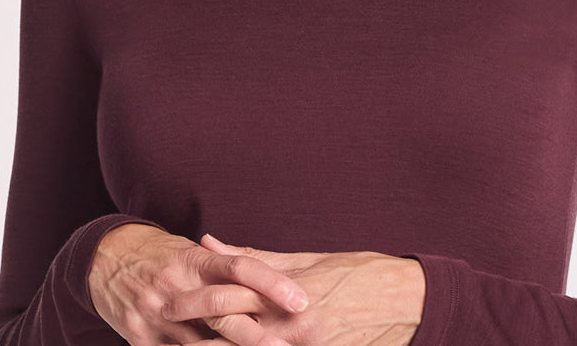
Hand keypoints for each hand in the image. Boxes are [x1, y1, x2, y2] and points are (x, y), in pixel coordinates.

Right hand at [88, 224, 307, 345]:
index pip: (241, 267)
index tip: (301, 299)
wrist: (105, 257)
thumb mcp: (191, 251)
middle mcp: (177, 286)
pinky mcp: (140, 337)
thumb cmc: (160, 253)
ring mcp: (156, 314)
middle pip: (224, 312)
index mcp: (194, 258)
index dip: (273, 283)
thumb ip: (223, 264)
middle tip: (288, 344)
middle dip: (258, 334)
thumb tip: (269, 275)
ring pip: (200, 345)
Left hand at [163, 235, 425, 345]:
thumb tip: (211, 241)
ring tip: (190, 345)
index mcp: (288, 291)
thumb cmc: (360, 271)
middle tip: (167, 325)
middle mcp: (294, 326)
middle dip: (198, 336)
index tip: (169, 301)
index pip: (230, 296)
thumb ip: (256, 256)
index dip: (196, 300)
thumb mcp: (308, 257)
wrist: (408, 300)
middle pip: (232, 335)